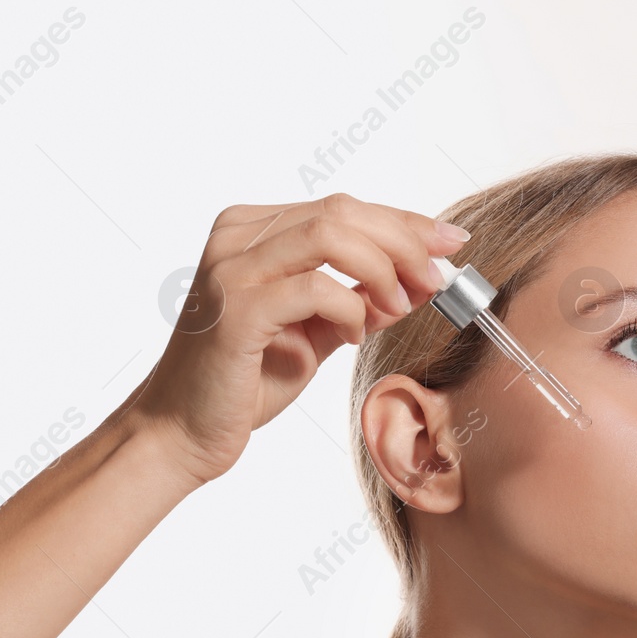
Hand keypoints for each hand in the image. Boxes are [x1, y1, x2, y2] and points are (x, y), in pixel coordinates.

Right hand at [130, 192, 467, 485]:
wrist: (184, 429)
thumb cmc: (248, 379)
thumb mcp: (319, 329)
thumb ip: (361, 299)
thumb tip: (421, 280)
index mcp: (254, 230)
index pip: (343, 208)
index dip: (406, 222)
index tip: (451, 243)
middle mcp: (237, 236)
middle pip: (343, 211)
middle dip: (405, 243)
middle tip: (436, 280)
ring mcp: (232, 268)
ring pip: (332, 236)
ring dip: (383, 271)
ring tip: (398, 308)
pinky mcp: (237, 309)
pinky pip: (316, 288)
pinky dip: (351, 309)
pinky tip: (354, 335)